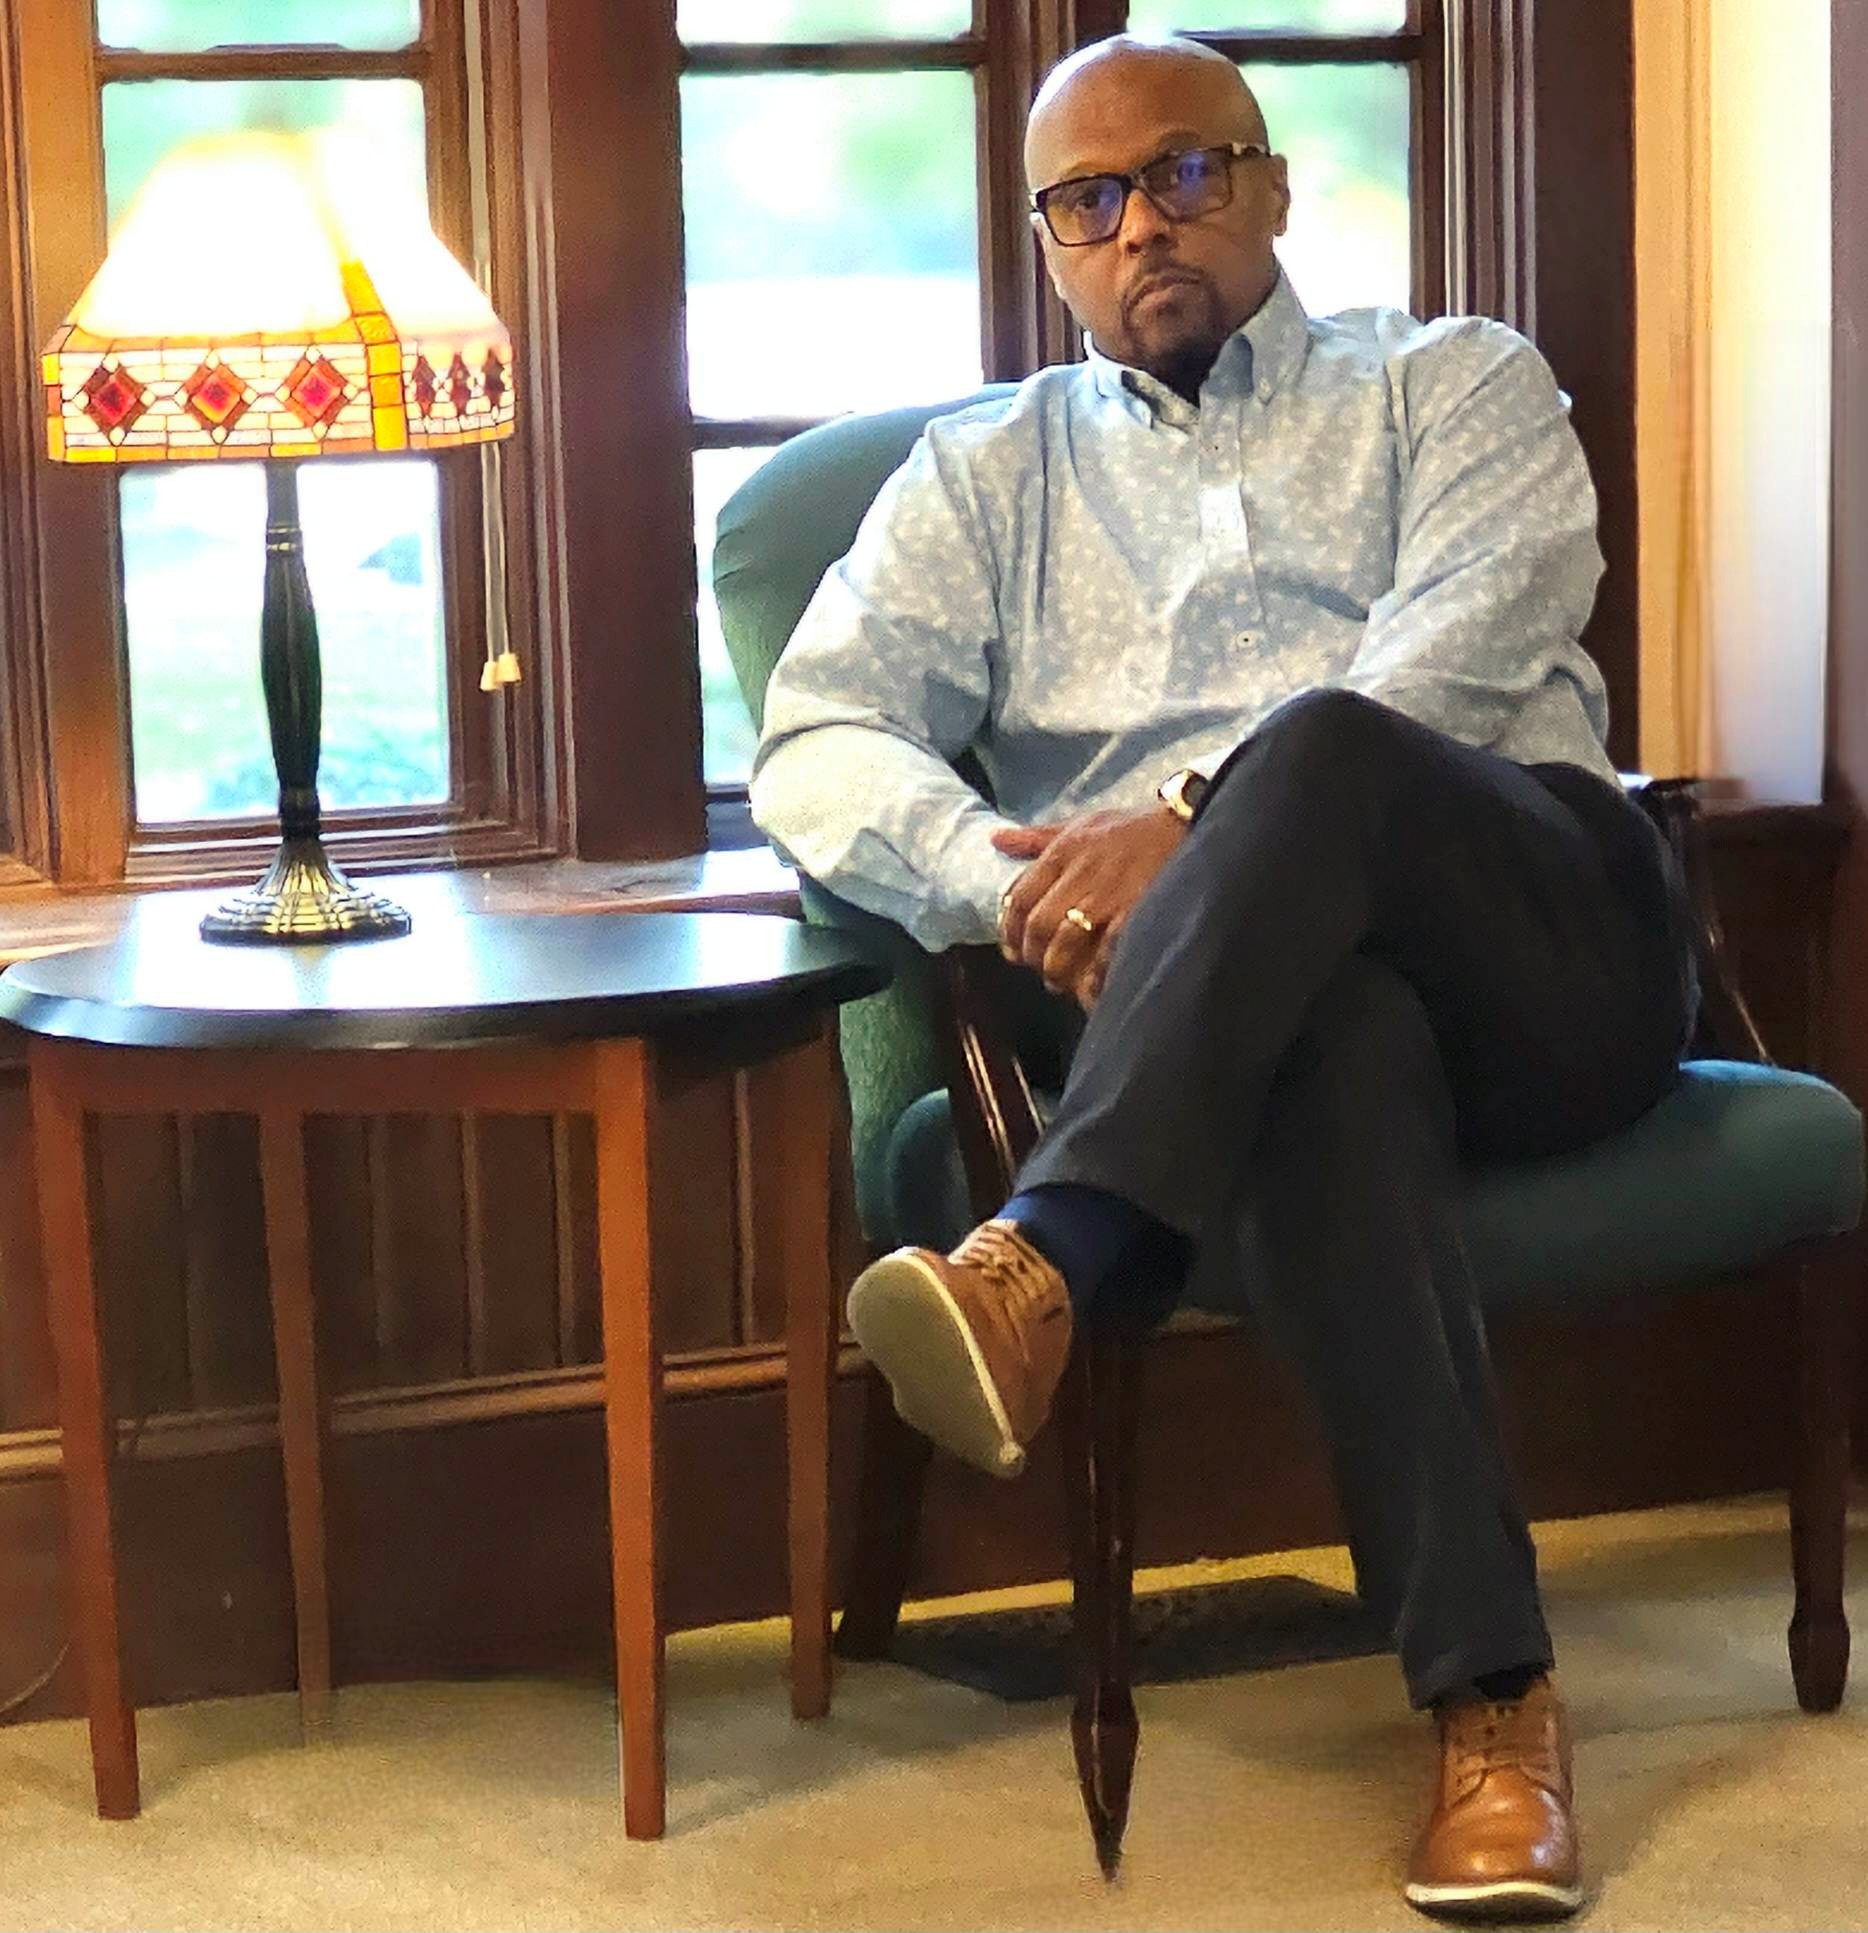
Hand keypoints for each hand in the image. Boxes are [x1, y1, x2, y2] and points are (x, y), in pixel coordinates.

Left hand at [993, 806, 1185, 1009]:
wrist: (1188, 824)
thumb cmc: (1132, 828)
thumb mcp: (1082, 824)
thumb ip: (1037, 837)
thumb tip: (996, 840)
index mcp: (1063, 852)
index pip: (1018, 897)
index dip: (1009, 931)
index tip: (1012, 950)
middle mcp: (1080, 874)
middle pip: (1038, 926)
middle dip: (1032, 955)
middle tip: (1038, 969)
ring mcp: (1109, 896)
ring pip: (1065, 943)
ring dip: (1057, 970)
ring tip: (1060, 982)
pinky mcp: (1137, 914)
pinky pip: (1106, 953)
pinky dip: (1095, 976)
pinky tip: (1091, 989)